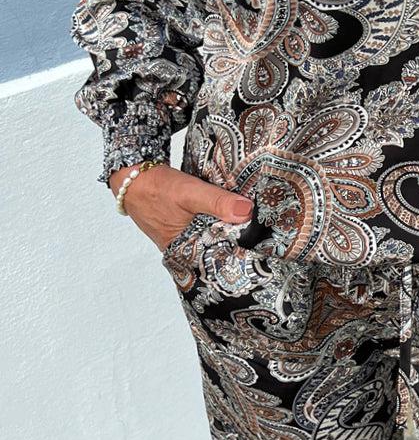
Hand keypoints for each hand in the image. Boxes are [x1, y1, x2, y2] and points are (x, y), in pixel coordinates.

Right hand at [108, 163, 253, 251]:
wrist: (132, 176)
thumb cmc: (156, 188)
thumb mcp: (189, 193)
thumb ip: (216, 202)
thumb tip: (246, 211)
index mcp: (182, 252)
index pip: (215, 264)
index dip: (237, 259)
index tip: (261, 255)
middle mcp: (182, 249)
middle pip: (215, 252)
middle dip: (236, 247)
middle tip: (264, 243)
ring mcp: (182, 238)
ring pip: (210, 239)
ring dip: (226, 233)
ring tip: (254, 231)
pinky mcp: (183, 226)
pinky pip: (204, 229)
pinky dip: (215, 224)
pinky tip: (231, 219)